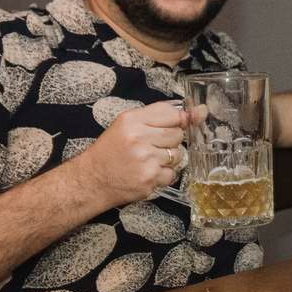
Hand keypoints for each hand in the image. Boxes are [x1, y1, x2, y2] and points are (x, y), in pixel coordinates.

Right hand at [72, 100, 186, 204]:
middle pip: (178, 134)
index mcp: (132, 120)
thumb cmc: (111, 151)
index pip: (173, 114)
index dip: (178, 121)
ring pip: (178, 154)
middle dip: (170, 141)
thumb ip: (161, 116)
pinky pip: (173, 174)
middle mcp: (138, 137)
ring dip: (168, 159)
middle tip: (151, 147)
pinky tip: (148, 173)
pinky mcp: (149, 178)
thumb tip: (199, 112)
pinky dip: (164, 175)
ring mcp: (145, 159)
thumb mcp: (128, 125)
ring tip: (148, 161)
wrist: (91, 180)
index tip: (175, 125)